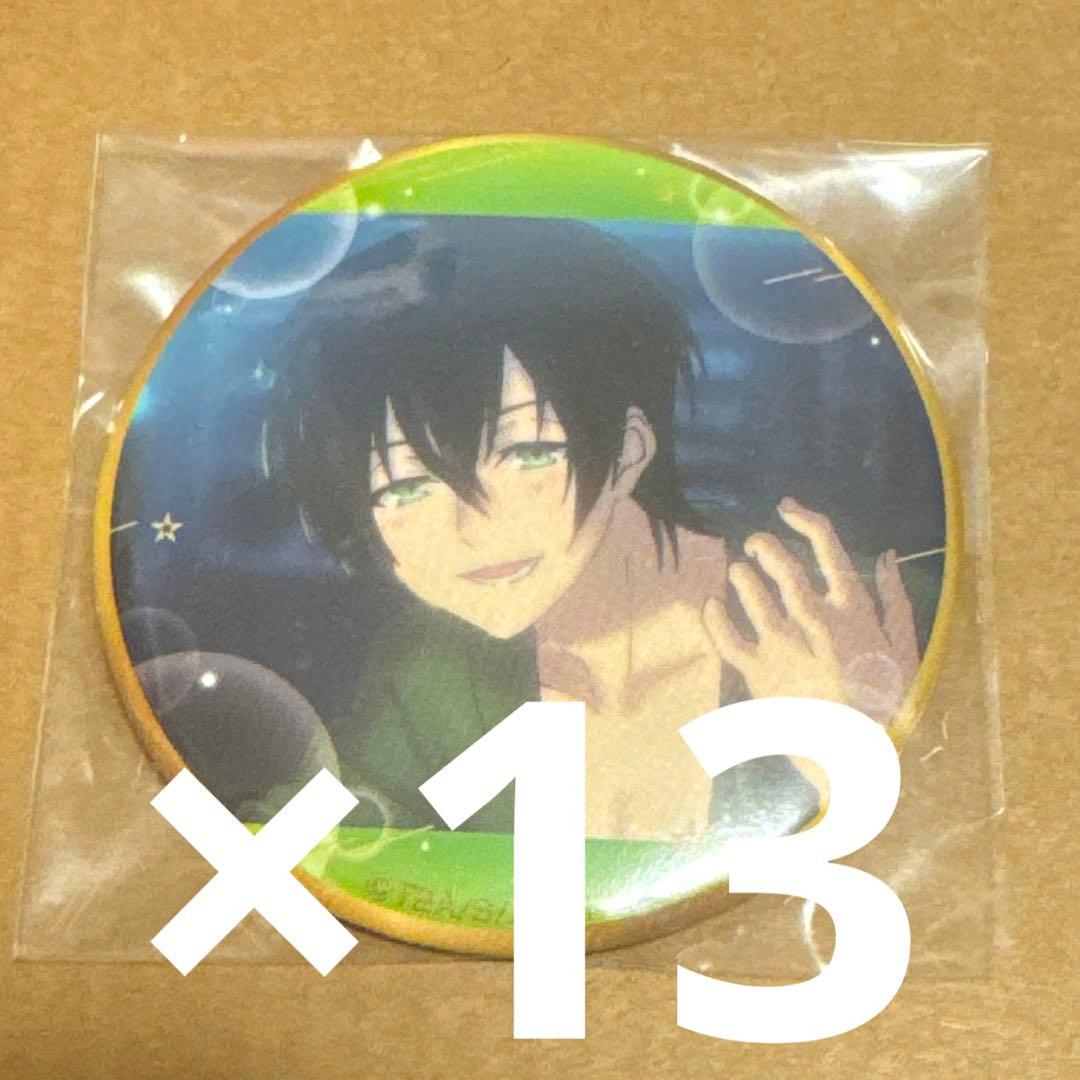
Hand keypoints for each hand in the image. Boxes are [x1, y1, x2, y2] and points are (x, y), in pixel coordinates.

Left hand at [702, 497, 919, 725]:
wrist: (859, 753)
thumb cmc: (887, 698)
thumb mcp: (905, 645)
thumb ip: (895, 597)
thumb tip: (885, 555)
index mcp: (852, 611)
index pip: (827, 548)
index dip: (805, 519)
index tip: (787, 510)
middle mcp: (814, 622)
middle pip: (781, 567)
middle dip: (763, 545)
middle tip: (752, 543)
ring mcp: (784, 647)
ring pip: (751, 595)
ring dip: (740, 576)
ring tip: (737, 570)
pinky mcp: (759, 672)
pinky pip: (727, 638)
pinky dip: (714, 617)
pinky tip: (711, 604)